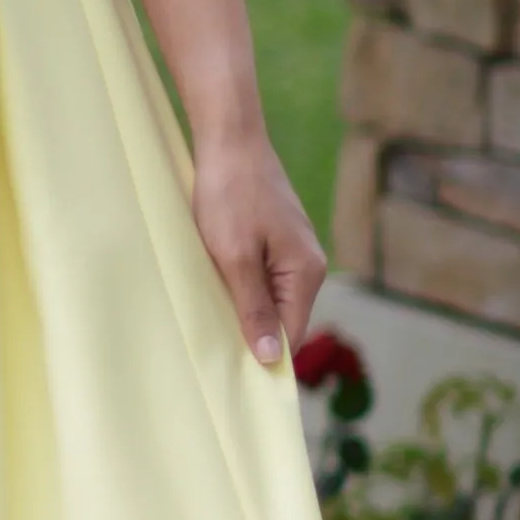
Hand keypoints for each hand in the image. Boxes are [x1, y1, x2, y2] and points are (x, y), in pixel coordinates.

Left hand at [189, 128, 322, 366]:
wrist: (230, 140)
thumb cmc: (230, 196)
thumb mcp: (235, 257)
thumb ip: (254, 307)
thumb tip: (271, 357)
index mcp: (306, 273)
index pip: (291, 334)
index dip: (266, 358)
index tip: (236, 379)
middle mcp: (307, 265)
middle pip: (283, 319)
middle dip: (253, 334)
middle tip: (214, 350)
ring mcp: (292, 251)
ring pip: (270, 298)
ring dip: (244, 309)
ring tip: (212, 317)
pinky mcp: (275, 239)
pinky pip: (262, 277)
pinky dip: (241, 286)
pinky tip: (216, 287)